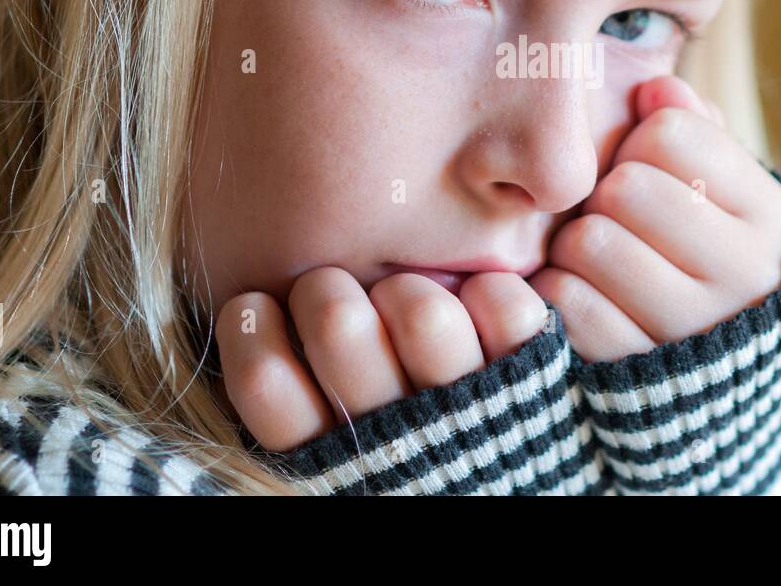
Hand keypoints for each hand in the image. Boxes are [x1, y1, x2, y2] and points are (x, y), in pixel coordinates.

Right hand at [216, 268, 548, 451]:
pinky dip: (490, 293)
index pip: (261, 381)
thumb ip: (303, 384)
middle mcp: (400, 434)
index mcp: (335, 456)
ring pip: (423, 311)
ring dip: (407, 287)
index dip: (250, 328)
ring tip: (406, 300)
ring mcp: (473, 403)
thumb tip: (246, 303)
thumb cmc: (413, 455)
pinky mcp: (534, 374)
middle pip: (339, 322)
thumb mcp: (341, 442)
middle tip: (336, 293)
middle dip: (329, 288)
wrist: (520, 492)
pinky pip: (505, 305)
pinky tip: (476, 304)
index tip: (258, 305)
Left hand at [529, 75, 780, 363]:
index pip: (671, 133)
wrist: (719, 378)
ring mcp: (692, 329)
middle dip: (605, 193)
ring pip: (591, 241)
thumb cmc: (707, 254)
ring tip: (597, 253)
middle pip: (626, 187)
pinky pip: (566, 301)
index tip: (647, 168)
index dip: (640, 142)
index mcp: (771, 216)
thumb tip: (655, 88)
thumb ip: (693, 131)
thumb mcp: (723, 193)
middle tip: (613, 214)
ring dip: (575, 241)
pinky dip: (558, 288)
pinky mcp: (636, 372)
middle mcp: (746, 274)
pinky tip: (581, 290)